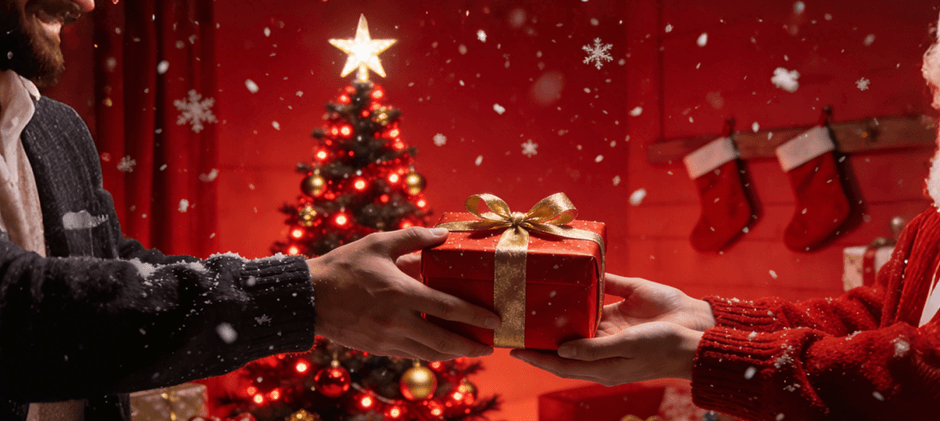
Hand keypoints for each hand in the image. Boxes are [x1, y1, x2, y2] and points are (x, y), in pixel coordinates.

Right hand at [308, 227, 499, 360]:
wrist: (308, 297)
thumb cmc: (344, 266)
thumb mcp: (378, 244)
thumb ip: (413, 238)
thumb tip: (442, 233)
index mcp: (400, 293)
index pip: (447, 308)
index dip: (475, 316)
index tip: (495, 320)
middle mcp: (396, 321)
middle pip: (443, 341)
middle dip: (471, 346)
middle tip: (490, 346)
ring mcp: (386, 338)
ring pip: (428, 353)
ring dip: (452, 354)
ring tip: (469, 349)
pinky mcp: (377, 348)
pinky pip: (410, 354)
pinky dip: (428, 353)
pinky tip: (438, 348)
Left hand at [509, 274, 714, 384]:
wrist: (698, 331)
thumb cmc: (663, 347)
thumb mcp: (627, 348)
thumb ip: (594, 349)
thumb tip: (561, 351)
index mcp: (602, 364)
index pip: (561, 363)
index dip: (537, 358)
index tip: (513, 350)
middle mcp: (601, 346)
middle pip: (562, 343)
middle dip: (539, 336)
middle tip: (513, 324)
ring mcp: (611, 325)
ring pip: (575, 319)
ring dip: (555, 313)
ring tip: (530, 302)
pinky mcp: (622, 304)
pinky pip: (596, 295)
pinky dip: (579, 289)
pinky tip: (562, 280)